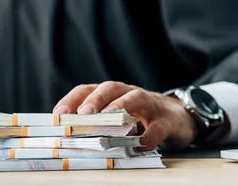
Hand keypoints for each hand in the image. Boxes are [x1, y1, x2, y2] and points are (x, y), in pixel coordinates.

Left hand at [53, 81, 196, 150]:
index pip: (87, 90)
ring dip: (121, 107)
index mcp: (111, 93)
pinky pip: (158, 126)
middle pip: (110, 88)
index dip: (72, 100)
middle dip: (95, 99)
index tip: (59, 115)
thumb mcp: (115, 118)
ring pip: (135, 98)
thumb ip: (94, 124)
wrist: (178, 118)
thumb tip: (66, 138)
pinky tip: (139, 146)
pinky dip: (149, 136)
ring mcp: (149, 104)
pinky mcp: (167, 120)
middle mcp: (128, 93)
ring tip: (109, 118)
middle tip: (83, 113)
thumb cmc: (138, 118)